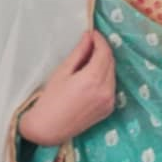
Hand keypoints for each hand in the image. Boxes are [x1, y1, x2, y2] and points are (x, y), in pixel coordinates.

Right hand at [19, 31, 116, 147]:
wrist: (49, 128)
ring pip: (112, 73)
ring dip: (104, 63)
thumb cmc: (50, 99)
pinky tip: (92, 76)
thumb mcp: (63, 71)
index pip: (104, 52)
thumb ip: (79, 53)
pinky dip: (105, 77)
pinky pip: (111, 86)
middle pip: (111, 61)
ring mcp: (109, 101)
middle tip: (89, 44)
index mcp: (93, 79)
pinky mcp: (108, 108)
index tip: (92, 33)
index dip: (99, 40)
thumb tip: (88, 37)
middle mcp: (106, 90)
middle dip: (102, 50)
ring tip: (89, 60)